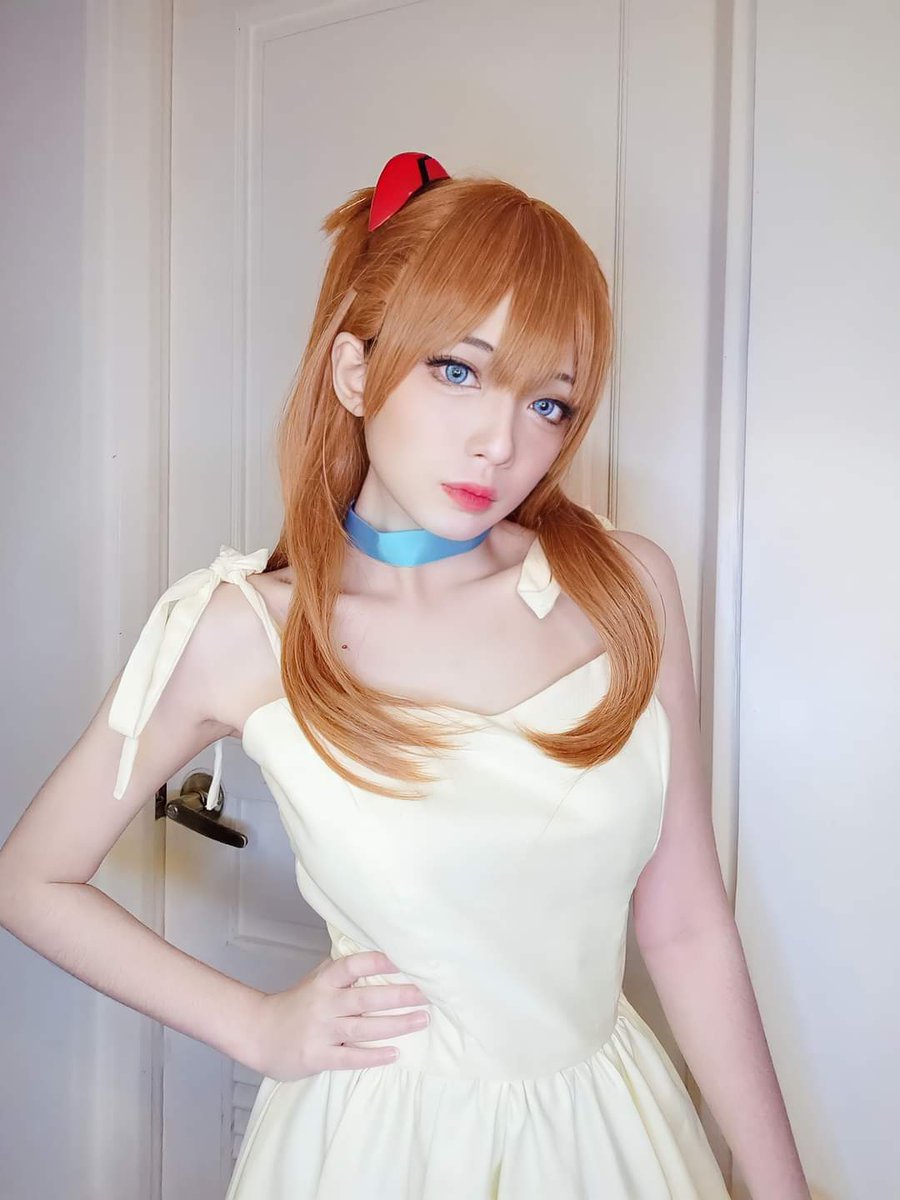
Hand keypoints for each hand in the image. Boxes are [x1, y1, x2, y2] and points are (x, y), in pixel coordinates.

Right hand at [249, 951, 430, 1080]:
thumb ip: (342, 970)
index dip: (378, 961)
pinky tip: (394, 1053)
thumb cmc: (296, 1004)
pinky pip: (349, 1057)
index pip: (353, 965)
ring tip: (421, 1020)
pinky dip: (372, 1056)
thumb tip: (377, 954)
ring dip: (395, 1024)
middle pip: (365, 998)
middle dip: (399, 995)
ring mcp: (320, 1031)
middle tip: (428, 994)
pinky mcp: (317, 1056)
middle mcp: (324, 1003)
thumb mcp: (316, 980)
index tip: (404, 960)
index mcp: (325, 981)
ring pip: (363, 1027)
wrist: (258, 1033)